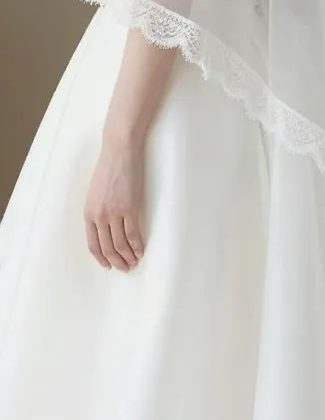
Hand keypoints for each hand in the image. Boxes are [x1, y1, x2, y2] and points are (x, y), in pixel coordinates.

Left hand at [83, 137, 145, 271]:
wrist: (120, 151)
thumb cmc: (108, 168)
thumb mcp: (95, 192)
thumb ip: (98, 210)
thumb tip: (105, 227)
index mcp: (88, 212)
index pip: (93, 244)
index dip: (101, 258)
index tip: (108, 265)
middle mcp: (99, 216)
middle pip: (107, 248)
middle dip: (116, 262)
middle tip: (125, 268)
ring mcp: (114, 213)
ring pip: (121, 244)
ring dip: (128, 257)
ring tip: (134, 262)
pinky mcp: (130, 208)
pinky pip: (133, 234)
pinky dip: (137, 246)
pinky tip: (141, 251)